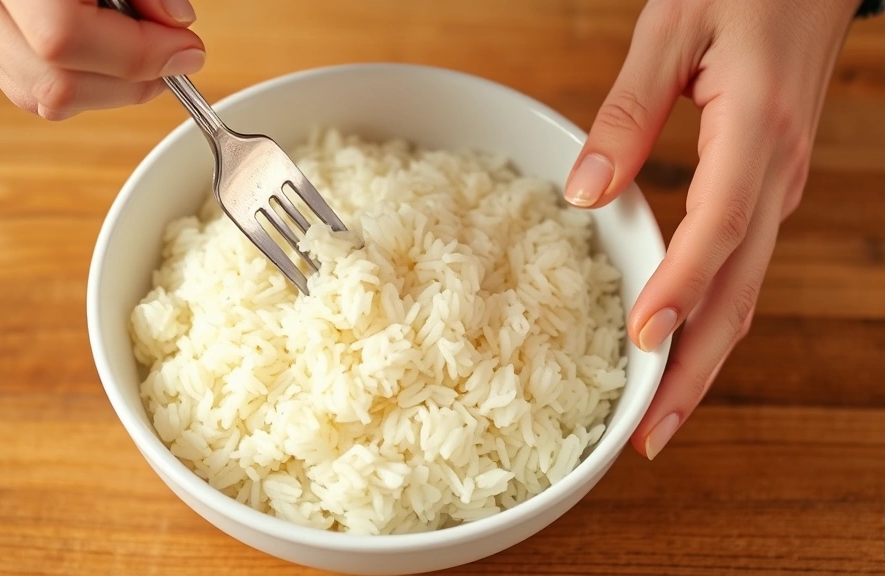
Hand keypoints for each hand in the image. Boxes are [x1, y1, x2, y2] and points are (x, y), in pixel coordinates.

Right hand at [0, 0, 205, 119]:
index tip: (187, 50)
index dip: (137, 55)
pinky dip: (77, 81)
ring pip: (44, 97)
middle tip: (171, 58)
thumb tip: (178, 29)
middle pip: (56, 83)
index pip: (64, 37)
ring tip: (136, 49)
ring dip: (108, 87)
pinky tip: (99, 49)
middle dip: (130, 82)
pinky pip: (28, 88)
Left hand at [563, 0, 860, 458]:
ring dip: (705, 357)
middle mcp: (778, 175)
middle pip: (741, 290)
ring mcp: (781, 187)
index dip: (682, 290)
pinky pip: (741, 267)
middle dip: (697, 369)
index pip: (719, 229)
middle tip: (651, 434)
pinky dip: (710, 317)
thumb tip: (586, 192)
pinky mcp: (769, 190)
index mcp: (755, 132)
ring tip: (659, 414)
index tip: (642, 341)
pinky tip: (676, 345)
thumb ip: (629, 112)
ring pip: (746, 290)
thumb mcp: (672, 30)